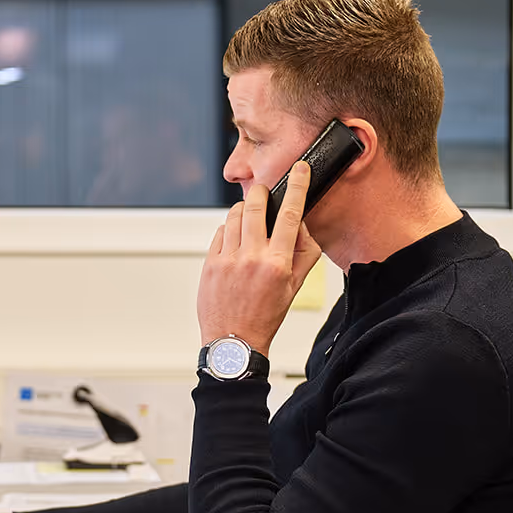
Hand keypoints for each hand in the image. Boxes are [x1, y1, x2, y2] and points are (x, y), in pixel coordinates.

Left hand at [197, 160, 323, 355]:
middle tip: (264, 193)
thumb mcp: (294, 287)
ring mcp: (227, 260)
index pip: (290, 215)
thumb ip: (303, 253)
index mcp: (277, 263)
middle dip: (260, 193)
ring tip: (249, 224)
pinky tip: (235, 244)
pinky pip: (220, 232)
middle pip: (254, 206)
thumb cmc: (265, 316)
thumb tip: (300, 226)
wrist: (233, 341)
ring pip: (234, 216)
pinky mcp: (209, 263)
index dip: (297, 187)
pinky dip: (228, 230)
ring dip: (243, 211)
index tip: (300, 170)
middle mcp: (251, 258)